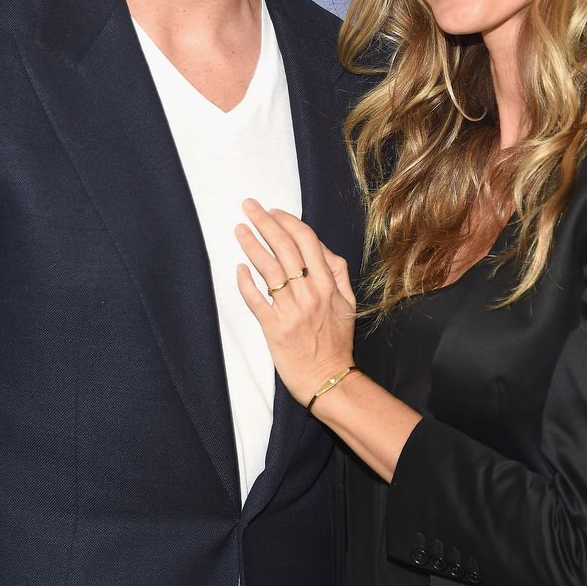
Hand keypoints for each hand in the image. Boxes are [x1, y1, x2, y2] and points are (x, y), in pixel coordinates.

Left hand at [236, 199, 356, 407]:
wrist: (328, 379)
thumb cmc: (337, 341)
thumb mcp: (348, 303)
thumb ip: (337, 271)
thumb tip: (320, 246)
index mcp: (328, 284)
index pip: (306, 241)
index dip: (287, 221)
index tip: (273, 211)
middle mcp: (309, 293)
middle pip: (284, 248)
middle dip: (264, 222)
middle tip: (248, 206)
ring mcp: (290, 310)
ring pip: (267, 268)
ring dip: (251, 245)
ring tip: (239, 229)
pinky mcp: (273, 328)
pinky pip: (255, 299)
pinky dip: (245, 282)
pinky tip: (238, 267)